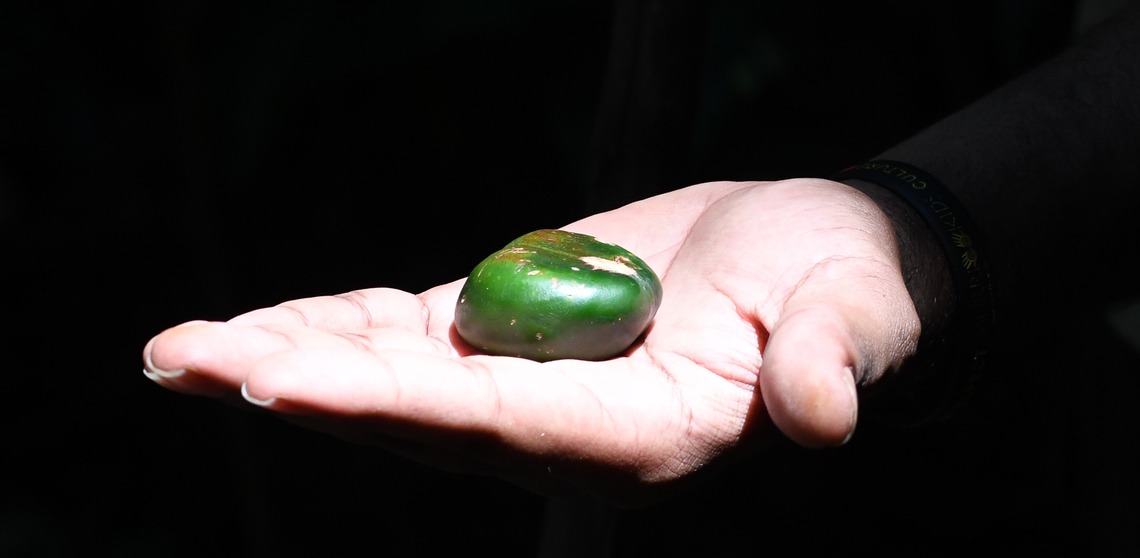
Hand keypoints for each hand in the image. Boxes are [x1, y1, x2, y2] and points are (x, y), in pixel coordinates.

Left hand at [143, 179, 922, 505]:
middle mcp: (569, 426)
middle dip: (304, 387)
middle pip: (418, 416)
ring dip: (295, 360)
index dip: (390, 406)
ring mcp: (532, 383)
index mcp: (641, 433)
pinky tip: (265, 327)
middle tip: (185, 360)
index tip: (278, 378)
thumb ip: (830, 364)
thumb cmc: (847, 285)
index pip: (500, 425)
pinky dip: (340, 327)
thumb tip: (818, 417)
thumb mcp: (853, 315)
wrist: (816, 258)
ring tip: (182, 350)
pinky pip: (415, 337)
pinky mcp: (518, 333)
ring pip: (397, 381)